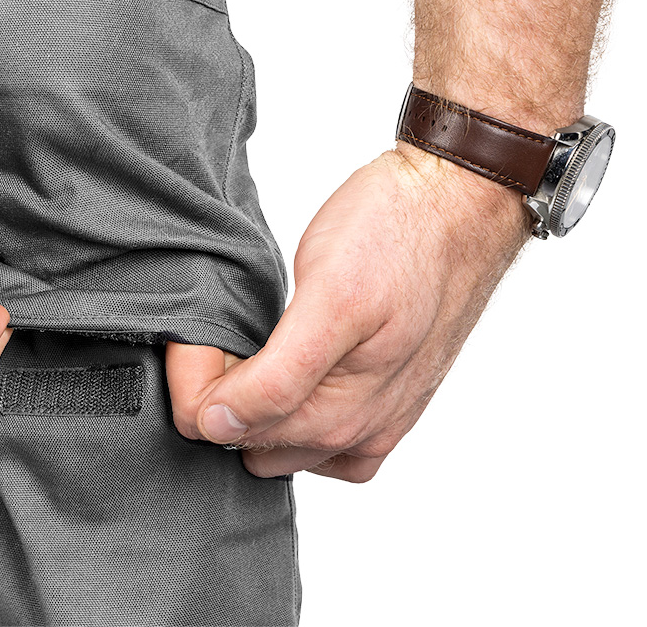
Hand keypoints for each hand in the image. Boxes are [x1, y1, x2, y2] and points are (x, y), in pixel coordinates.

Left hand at [167, 144, 528, 480]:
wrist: (457, 203)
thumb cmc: (398, 235)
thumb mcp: (331, 296)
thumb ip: (278, 376)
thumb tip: (218, 427)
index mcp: (339, 414)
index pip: (226, 429)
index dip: (193, 383)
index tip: (189, 336)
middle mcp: (358, 433)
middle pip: (249, 441)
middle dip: (221, 396)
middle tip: (221, 335)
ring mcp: (374, 423)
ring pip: (279, 444)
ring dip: (254, 405)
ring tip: (253, 345)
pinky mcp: (382, 405)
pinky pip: (322, 440)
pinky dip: (293, 412)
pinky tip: (287, 371)